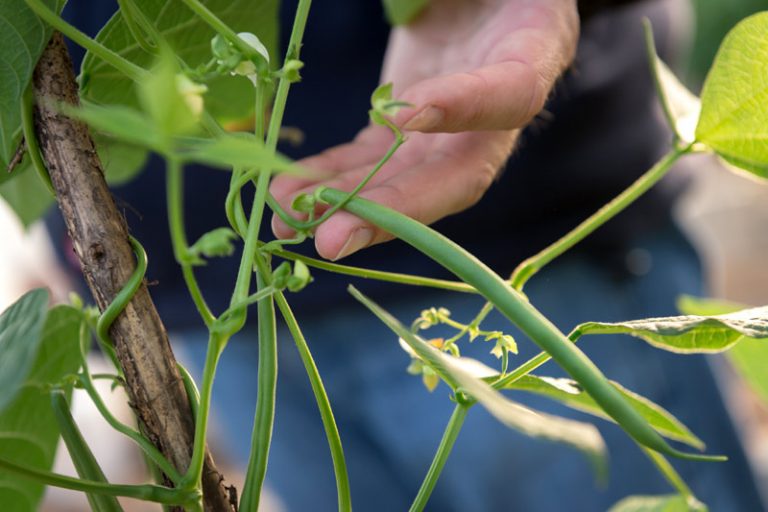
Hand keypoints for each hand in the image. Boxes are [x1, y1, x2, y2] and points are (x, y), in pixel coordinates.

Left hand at [271, 0, 578, 259]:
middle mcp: (498, 108)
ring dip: (347, 206)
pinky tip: (289, 194)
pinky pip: (372, 160)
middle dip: (392, 212)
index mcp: (533, 47)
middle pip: (454, 175)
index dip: (466, 110)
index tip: (407, 116)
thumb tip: (403, 94)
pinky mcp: (409, 130)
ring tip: (286, 223)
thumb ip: (444, 3)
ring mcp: (451, 127)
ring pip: (406, 180)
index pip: (514, 93)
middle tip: (331, 240)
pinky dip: (331, 179)